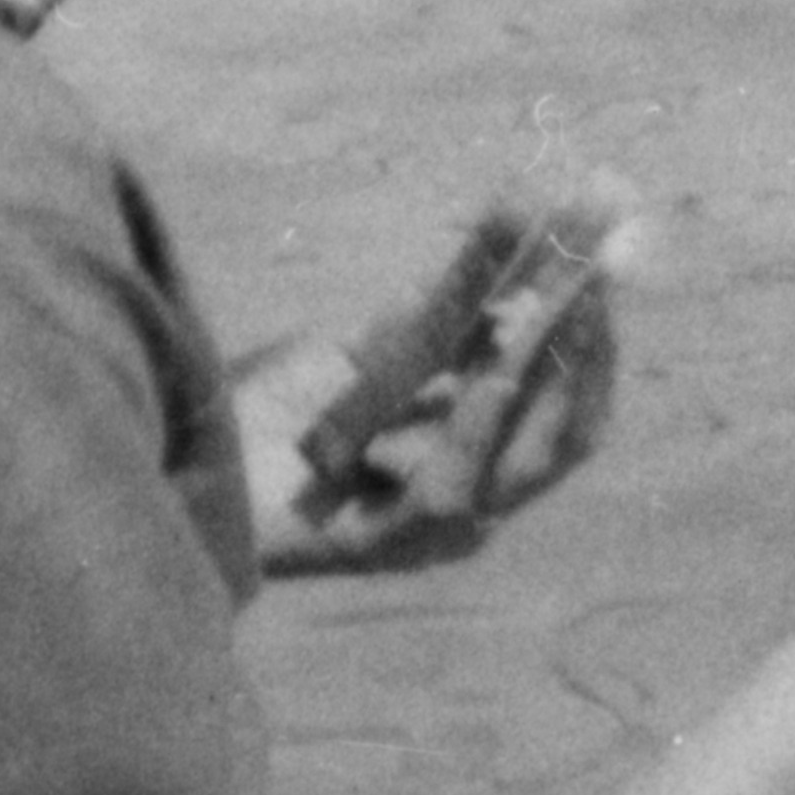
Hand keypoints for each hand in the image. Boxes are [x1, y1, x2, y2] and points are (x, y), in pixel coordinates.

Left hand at [248, 268, 622, 577]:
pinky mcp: (387, 547)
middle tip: (599, 265)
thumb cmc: (276, 408)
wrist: (188, 456)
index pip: (567, 403)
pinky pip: (449, 483)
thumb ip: (441, 320)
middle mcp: (476, 501)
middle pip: (566, 432)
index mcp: (481, 458)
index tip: (607, 251)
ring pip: (527, 459)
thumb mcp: (373, 347)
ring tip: (565, 297)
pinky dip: (475, 422)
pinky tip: (494, 368)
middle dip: (590, 344)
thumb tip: (515, 247)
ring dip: (550, 372)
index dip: (593, 333)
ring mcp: (437, 531)